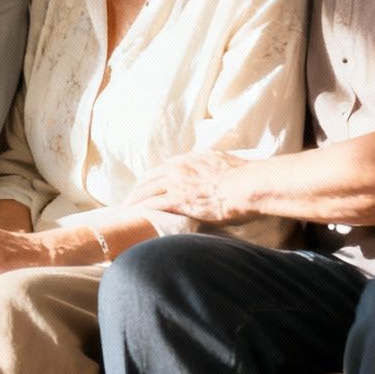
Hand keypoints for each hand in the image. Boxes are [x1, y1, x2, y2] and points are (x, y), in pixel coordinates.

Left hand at [125, 150, 247, 223]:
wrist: (248, 184)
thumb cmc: (243, 175)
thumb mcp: (223, 161)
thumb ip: (211, 163)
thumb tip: (212, 162)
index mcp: (190, 160)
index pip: (164, 168)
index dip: (153, 177)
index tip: (147, 184)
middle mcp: (179, 168)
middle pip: (150, 178)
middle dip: (138, 188)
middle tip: (129, 197)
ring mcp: (178, 184)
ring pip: (148, 190)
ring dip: (134, 199)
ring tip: (125, 207)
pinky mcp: (181, 200)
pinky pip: (156, 204)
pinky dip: (145, 208)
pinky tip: (138, 213)